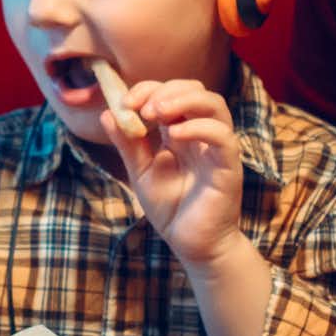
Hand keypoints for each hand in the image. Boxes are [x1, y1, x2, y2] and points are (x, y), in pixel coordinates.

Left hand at [102, 78, 247, 267]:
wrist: (192, 246)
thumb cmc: (172, 209)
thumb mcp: (141, 173)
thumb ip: (127, 144)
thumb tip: (107, 113)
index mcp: (181, 132)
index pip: (171, 93)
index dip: (148, 90)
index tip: (124, 103)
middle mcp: (202, 135)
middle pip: (196, 89)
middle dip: (165, 90)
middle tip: (141, 108)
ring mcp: (218, 148)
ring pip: (215, 105)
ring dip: (183, 100)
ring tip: (156, 113)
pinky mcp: (229, 166)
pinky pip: (223, 136)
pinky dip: (198, 127)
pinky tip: (174, 136)